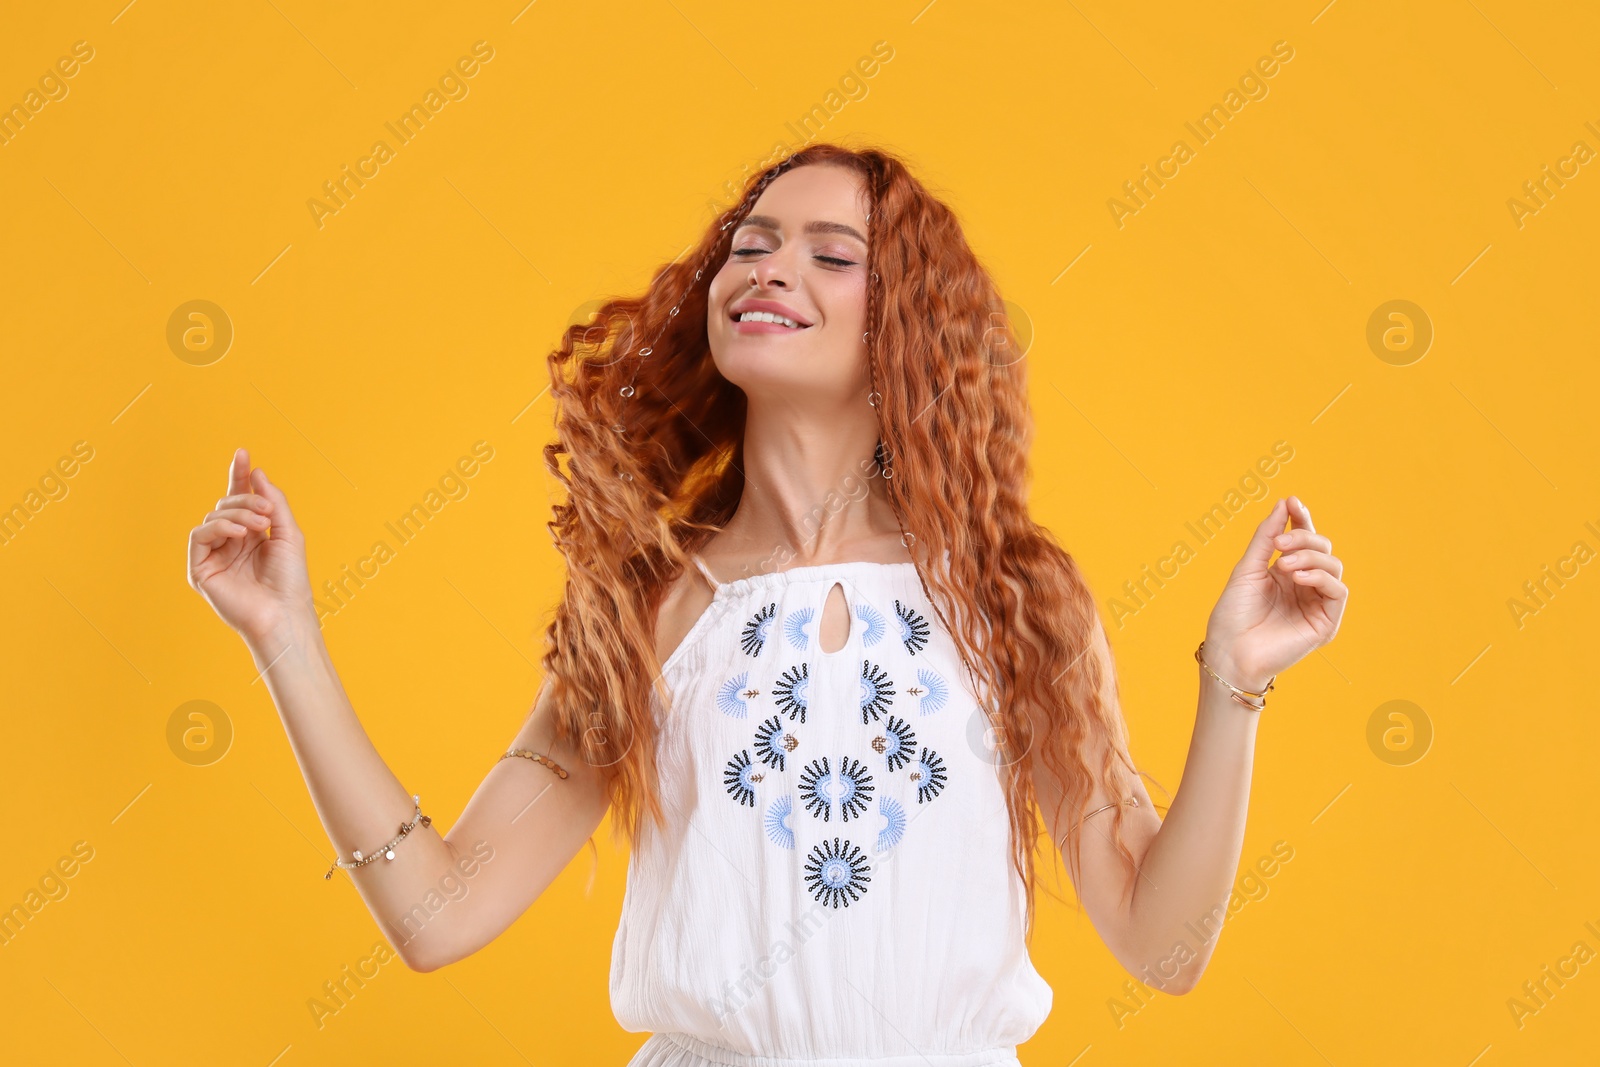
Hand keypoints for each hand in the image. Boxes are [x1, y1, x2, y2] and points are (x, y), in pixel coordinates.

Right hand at [187, 448, 314, 645]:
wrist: (283, 613)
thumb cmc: (290, 579)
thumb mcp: (289, 533)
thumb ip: (274, 501)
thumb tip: (257, 472)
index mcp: (251, 534)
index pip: (240, 499)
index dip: (239, 476)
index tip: (243, 453)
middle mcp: (230, 543)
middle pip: (226, 504)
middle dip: (245, 500)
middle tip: (266, 511)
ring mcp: (214, 555)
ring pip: (213, 516)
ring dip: (237, 514)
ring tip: (259, 525)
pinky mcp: (199, 569)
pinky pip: (199, 535)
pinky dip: (219, 527)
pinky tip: (239, 533)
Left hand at [1202, 496, 1345, 691]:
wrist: (1229, 652)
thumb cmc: (1232, 614)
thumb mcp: (1248, 568)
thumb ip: (1266, 537)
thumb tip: (1283, 504)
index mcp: (1286, 572)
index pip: (1304, 539)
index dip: (1302, 519)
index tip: (1292, 502)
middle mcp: (1304, 585)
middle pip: (1322, 548)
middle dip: (1303, 538)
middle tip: (1279, 545)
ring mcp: (1316, 603)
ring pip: (1333, 565)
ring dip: (1310, 557)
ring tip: (1283, 565)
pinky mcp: (1326, 622)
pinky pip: (1338, 590)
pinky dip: (1321, 577)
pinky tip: (1298, 576)